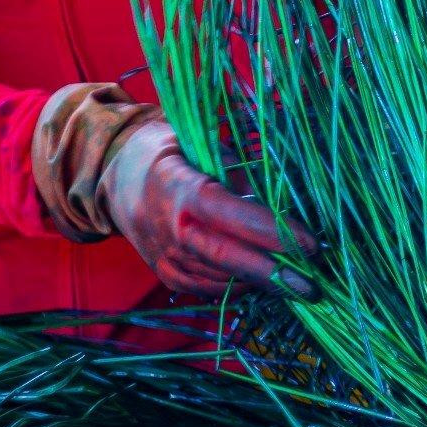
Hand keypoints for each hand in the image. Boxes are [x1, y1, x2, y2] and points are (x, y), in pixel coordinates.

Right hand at [32, 84, 320, 299]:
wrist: (111, 177)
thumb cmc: (167, 149)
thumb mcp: (198, 138)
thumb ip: (240, 156)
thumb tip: (294, 165)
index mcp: (176, 186)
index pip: (228, 213)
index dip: (271, 231)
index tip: (312, 243)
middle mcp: (168, 227)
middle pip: (228, 258)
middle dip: (275, 273)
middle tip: (315, 284)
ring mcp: (165, 256)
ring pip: (223, 278)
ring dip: (263, 280)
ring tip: (302, 279)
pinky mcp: (168, 274)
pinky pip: (211, 288)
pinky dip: (241, 284)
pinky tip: (265, 276)